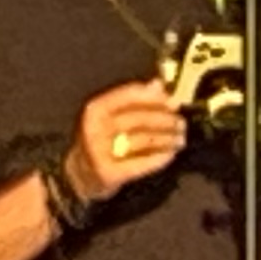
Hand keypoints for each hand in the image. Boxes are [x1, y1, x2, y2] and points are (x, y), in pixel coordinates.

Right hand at [65, 78, 187, 206]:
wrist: (79, 175)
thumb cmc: (100, 142)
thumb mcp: (110, 117)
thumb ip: (133, 100)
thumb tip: (158, 83)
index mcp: (96, 109)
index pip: (129, 95)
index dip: (155, 97)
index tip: (173, 101)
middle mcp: (95, 129)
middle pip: (139, 119)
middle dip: (165, 120)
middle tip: (181, 123)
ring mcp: (100, 152)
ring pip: (143, 141)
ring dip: (166, 139)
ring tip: (179, 140)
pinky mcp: (108, 173)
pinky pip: (140, 163)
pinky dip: (159, 159)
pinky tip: (169, 155)